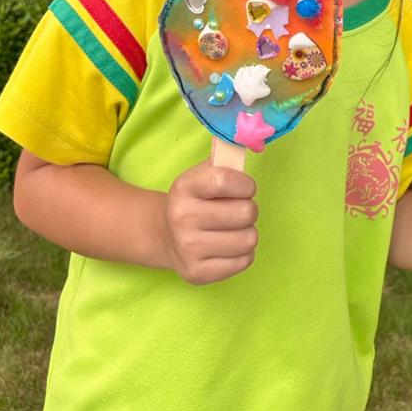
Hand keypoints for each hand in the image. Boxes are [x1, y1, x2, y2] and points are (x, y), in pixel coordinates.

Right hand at [160, 161, 258, 284]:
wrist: (162, 234)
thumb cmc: (194, 199)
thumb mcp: (202, 173)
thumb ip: (225, 158)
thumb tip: (249, 137)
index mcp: (185, 187)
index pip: (225, 180)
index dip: (246, 184)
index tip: (246, 187)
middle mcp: (183, 217)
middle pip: (245, 213)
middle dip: (249, 209)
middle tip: (237, 210)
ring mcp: (188, 248)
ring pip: (249, 239)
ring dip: (247, 232)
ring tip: (233, 229)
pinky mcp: (197, 273)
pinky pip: (244, 261)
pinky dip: (243, 253)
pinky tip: (228, 246)